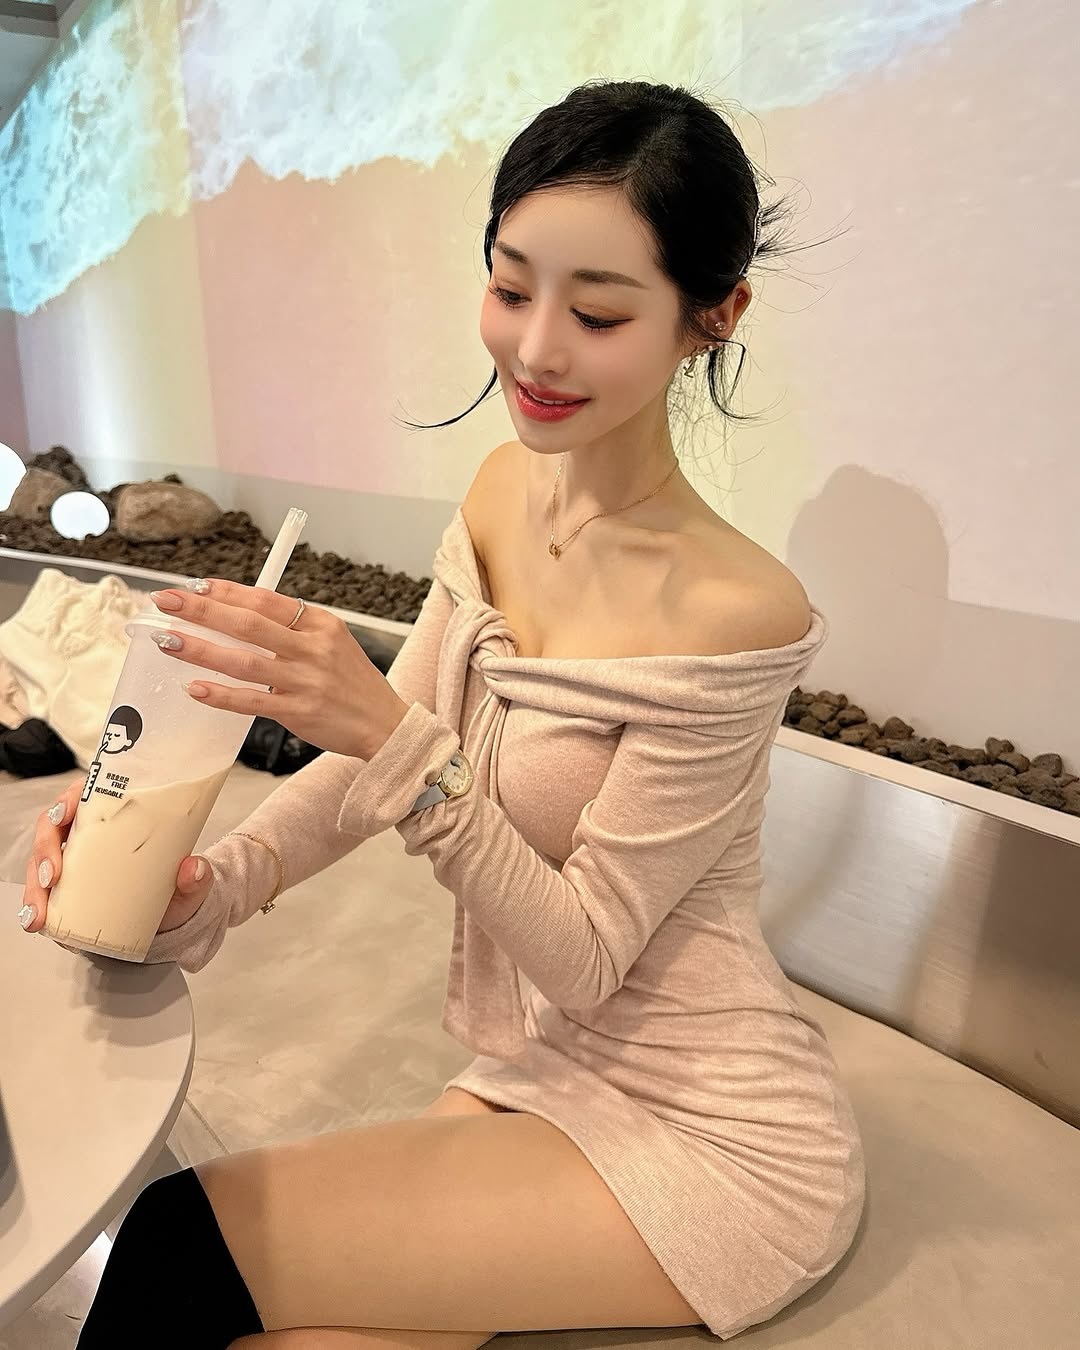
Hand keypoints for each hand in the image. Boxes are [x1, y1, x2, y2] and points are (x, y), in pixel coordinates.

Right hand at [19, 778, 214, 937]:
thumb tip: (193, 869)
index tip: (66, 813)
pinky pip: (42, 891)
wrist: (170, 919)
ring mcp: (74, 861)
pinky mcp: (66, 889)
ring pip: (41, 861)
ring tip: (40, 909)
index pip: (85, 795)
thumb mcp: (191, 882)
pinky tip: (35, 920)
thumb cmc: (175, 887)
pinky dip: (35, 905)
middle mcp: (89, 835)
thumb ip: (197, 876)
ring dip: (34, 882)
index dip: (69, 799)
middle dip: (45, 848)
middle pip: (53, 827)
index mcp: (116, 817)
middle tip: (54, 873)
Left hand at [147, 579, 409, 760]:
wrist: (385, 724)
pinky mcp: (300, 712)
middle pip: (248, 623)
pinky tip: (194, 687)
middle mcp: (313, 648)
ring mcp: (306, 680)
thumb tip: (240, 616)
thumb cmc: (352, 683)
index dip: (227, 592)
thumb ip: (293, 630)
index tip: (194, 587)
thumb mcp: (333, 643)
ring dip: (201, 649)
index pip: (266, 600)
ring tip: (167, 641)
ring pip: (244, 661)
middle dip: (202, 610)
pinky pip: (252, 701)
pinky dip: (221, 695)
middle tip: (165, 602)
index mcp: (321, 624)